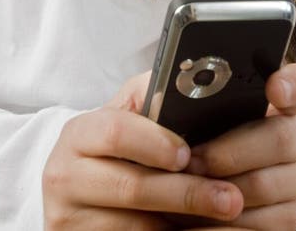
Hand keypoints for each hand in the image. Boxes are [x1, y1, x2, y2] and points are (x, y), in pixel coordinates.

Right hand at [41, 71, 244, 229]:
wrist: (74, 193)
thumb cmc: (110, 148)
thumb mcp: (121, 115)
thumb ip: (150, 95)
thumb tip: (193, 80)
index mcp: (78, 134)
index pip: (115, 132)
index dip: (155, 141)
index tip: (188, 153)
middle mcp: (65, 176)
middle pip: (132, 186)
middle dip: (187, 193)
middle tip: (230, 197)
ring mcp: (71, 216)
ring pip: (136, 226)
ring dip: (183, 223)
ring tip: (221, 219)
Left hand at [163, 63, 295, 229]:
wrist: (208, 177)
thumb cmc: (199, 131)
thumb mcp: (194, 104)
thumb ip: (190, 90)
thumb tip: (170, 94)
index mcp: (282, 99)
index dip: (292, 84)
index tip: (274, 88)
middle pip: (280, 139)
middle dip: (228, 152)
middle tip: (190, 160)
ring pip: (263, 185)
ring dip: (218, 189)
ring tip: (184, 186)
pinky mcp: (289, 217)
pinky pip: (257, 223)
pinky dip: (221, 220)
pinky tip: (197, 212)